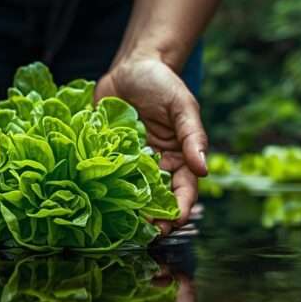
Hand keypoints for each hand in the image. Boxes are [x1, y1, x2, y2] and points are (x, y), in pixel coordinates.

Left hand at [96, 56, 208, 232]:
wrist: (130, 68)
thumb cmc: (162, 84)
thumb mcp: (182, 106)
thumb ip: (193, 136)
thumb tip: (204, 168)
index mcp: (178, 159)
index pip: (184, 191)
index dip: (180, 209)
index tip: (173, 222)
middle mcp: (155, 168)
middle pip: (157, 202)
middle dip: (154, 220)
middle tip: (146, 233)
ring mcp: (129, 166)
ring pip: (131, 196)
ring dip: (128, 213)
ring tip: (123, 227)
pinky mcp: (106, 159)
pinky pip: (105, 179)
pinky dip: (102, 193)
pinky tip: (96, 203)